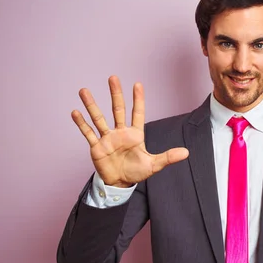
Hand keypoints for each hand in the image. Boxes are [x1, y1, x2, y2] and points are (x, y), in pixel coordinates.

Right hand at [71, 76, 188, 187]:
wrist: (120, 183)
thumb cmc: (136, 172)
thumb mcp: (154, 165)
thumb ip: (168, 157)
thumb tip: (186, 153)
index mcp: (135, 134)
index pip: (137, 113)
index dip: (138, 100)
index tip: (138, 84)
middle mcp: (120, 133)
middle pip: (117, 110)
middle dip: (116, 94)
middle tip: (113, 78)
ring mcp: (107, 138)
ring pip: (99, 118)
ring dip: (92, 105)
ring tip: (84, 91)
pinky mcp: (97, 147)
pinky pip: (88, 133)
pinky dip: (82, 124)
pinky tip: (75, 112)